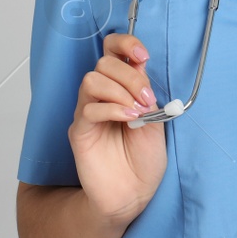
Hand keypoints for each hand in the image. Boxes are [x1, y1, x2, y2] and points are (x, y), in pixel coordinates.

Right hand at [68, 32, 167, 225]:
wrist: (134, 194)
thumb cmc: (145, 160)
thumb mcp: (156, 119)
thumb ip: (146, 92)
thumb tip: (141, 66)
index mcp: (122, 88)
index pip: (112, 50)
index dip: (125, 44)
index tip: (142, 55)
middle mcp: (102, 96)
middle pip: (103, 63)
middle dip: (129, 75)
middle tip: (146, 98)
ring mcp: (88, 113)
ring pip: (91, 80)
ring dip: (119, 90)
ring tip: (136, 111)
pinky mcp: (81, 132)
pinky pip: (88, 109)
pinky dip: (111, 109)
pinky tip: (128, 119)